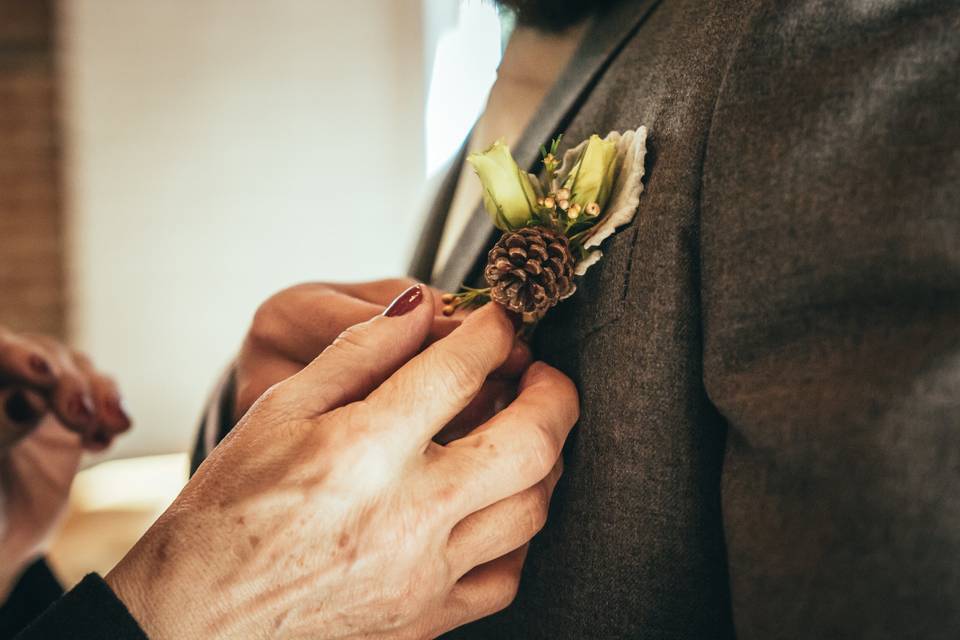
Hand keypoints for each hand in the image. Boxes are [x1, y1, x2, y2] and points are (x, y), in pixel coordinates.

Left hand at [0, 327, 131, 598]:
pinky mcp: (73, 415)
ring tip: (112, 428)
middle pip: (45, 356)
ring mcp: (42, 396)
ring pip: (78, 370)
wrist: (3, 541)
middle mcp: (9, 383)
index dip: (19, 355)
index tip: (44, 373)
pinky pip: (101, 396)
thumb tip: (23, 398)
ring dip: (100, 394)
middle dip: (69, 384)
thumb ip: (0, 431)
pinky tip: (101, 443)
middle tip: (81, 420)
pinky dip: (111, 412)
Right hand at [107, 286, 578, 638]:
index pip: (460, 369)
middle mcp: (405, 516)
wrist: (195, 617)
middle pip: (530, 441)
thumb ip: (359, 352)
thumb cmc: (226, 510)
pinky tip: (497, 503)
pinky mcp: (427, 619)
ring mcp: (424, 576)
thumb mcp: (279, 411)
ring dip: (545, 456)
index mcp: (360, 452)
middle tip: (540, 370)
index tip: (501, 318)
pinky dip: (518, 529)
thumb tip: (421, 309)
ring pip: (534, 507)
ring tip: (524, 429)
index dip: (494, 330)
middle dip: (554, 391)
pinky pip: (509, 574)